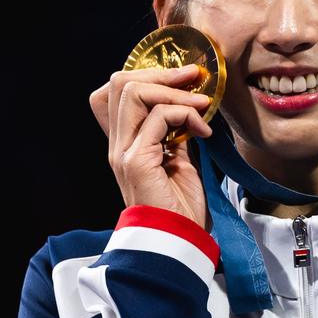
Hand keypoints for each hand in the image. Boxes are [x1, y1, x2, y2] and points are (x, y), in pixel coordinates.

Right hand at [88, 64, 214, 228]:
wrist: (178, 244)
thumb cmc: (181, 209)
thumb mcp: (179, 161)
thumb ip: (176, 134)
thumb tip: (189, 106)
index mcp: (124, 143)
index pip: (114, 93)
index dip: (146, 76)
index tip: (181, 80)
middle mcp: (117, 145)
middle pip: (120, 83)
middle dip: (162, 73)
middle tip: (194, 79)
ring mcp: (123, 152)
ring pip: (133, 91)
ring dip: (174, 91)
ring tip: (201, 105)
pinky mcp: (136, 161)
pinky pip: (157, 117)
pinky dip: (185, 114)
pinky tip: (203, 132)